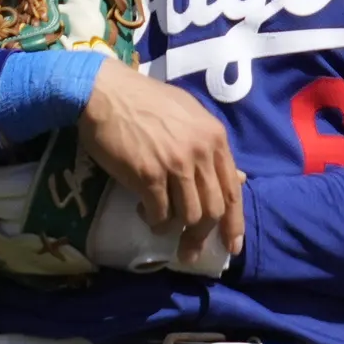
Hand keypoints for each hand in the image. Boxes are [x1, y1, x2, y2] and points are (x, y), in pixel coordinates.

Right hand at [78, 60, 242, 262]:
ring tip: (162, 229)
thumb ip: (211, 148)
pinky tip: (145, 214)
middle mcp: (200, 152)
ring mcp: (175, 164)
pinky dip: (155, 221)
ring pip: (190, 216)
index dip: (234, 224)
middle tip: (189, 251)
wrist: (105, 91)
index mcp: (214, 137)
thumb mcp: (188, 115)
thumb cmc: (144, 101)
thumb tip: (238, 178)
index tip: (231, 246)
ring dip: (176, 231)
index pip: (233, 191)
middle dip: (202, 236)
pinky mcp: (148, 174)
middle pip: (213, 209)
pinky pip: (160, 213)